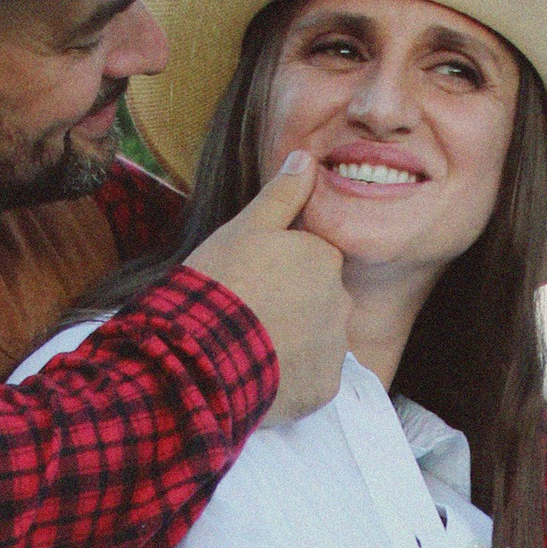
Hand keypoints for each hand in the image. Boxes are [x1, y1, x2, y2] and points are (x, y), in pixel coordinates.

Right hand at [187, 153, 347, 421]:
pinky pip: (313, 379)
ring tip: (253, 346)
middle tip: (250, 315)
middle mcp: (341, 302)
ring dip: (294, 343)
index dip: (281, 270)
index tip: (252, 281)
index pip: (313, 260)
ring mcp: (335, 349)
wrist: (205, 354)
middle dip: (293, 307)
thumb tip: (307, 158)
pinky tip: (262, 373)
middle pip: (320, 301)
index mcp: (325, 259)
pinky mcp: (324, 389)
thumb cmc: (222, 283)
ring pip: (319, 342)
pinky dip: (293, 378)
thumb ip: (282, 194)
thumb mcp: (246, 227)